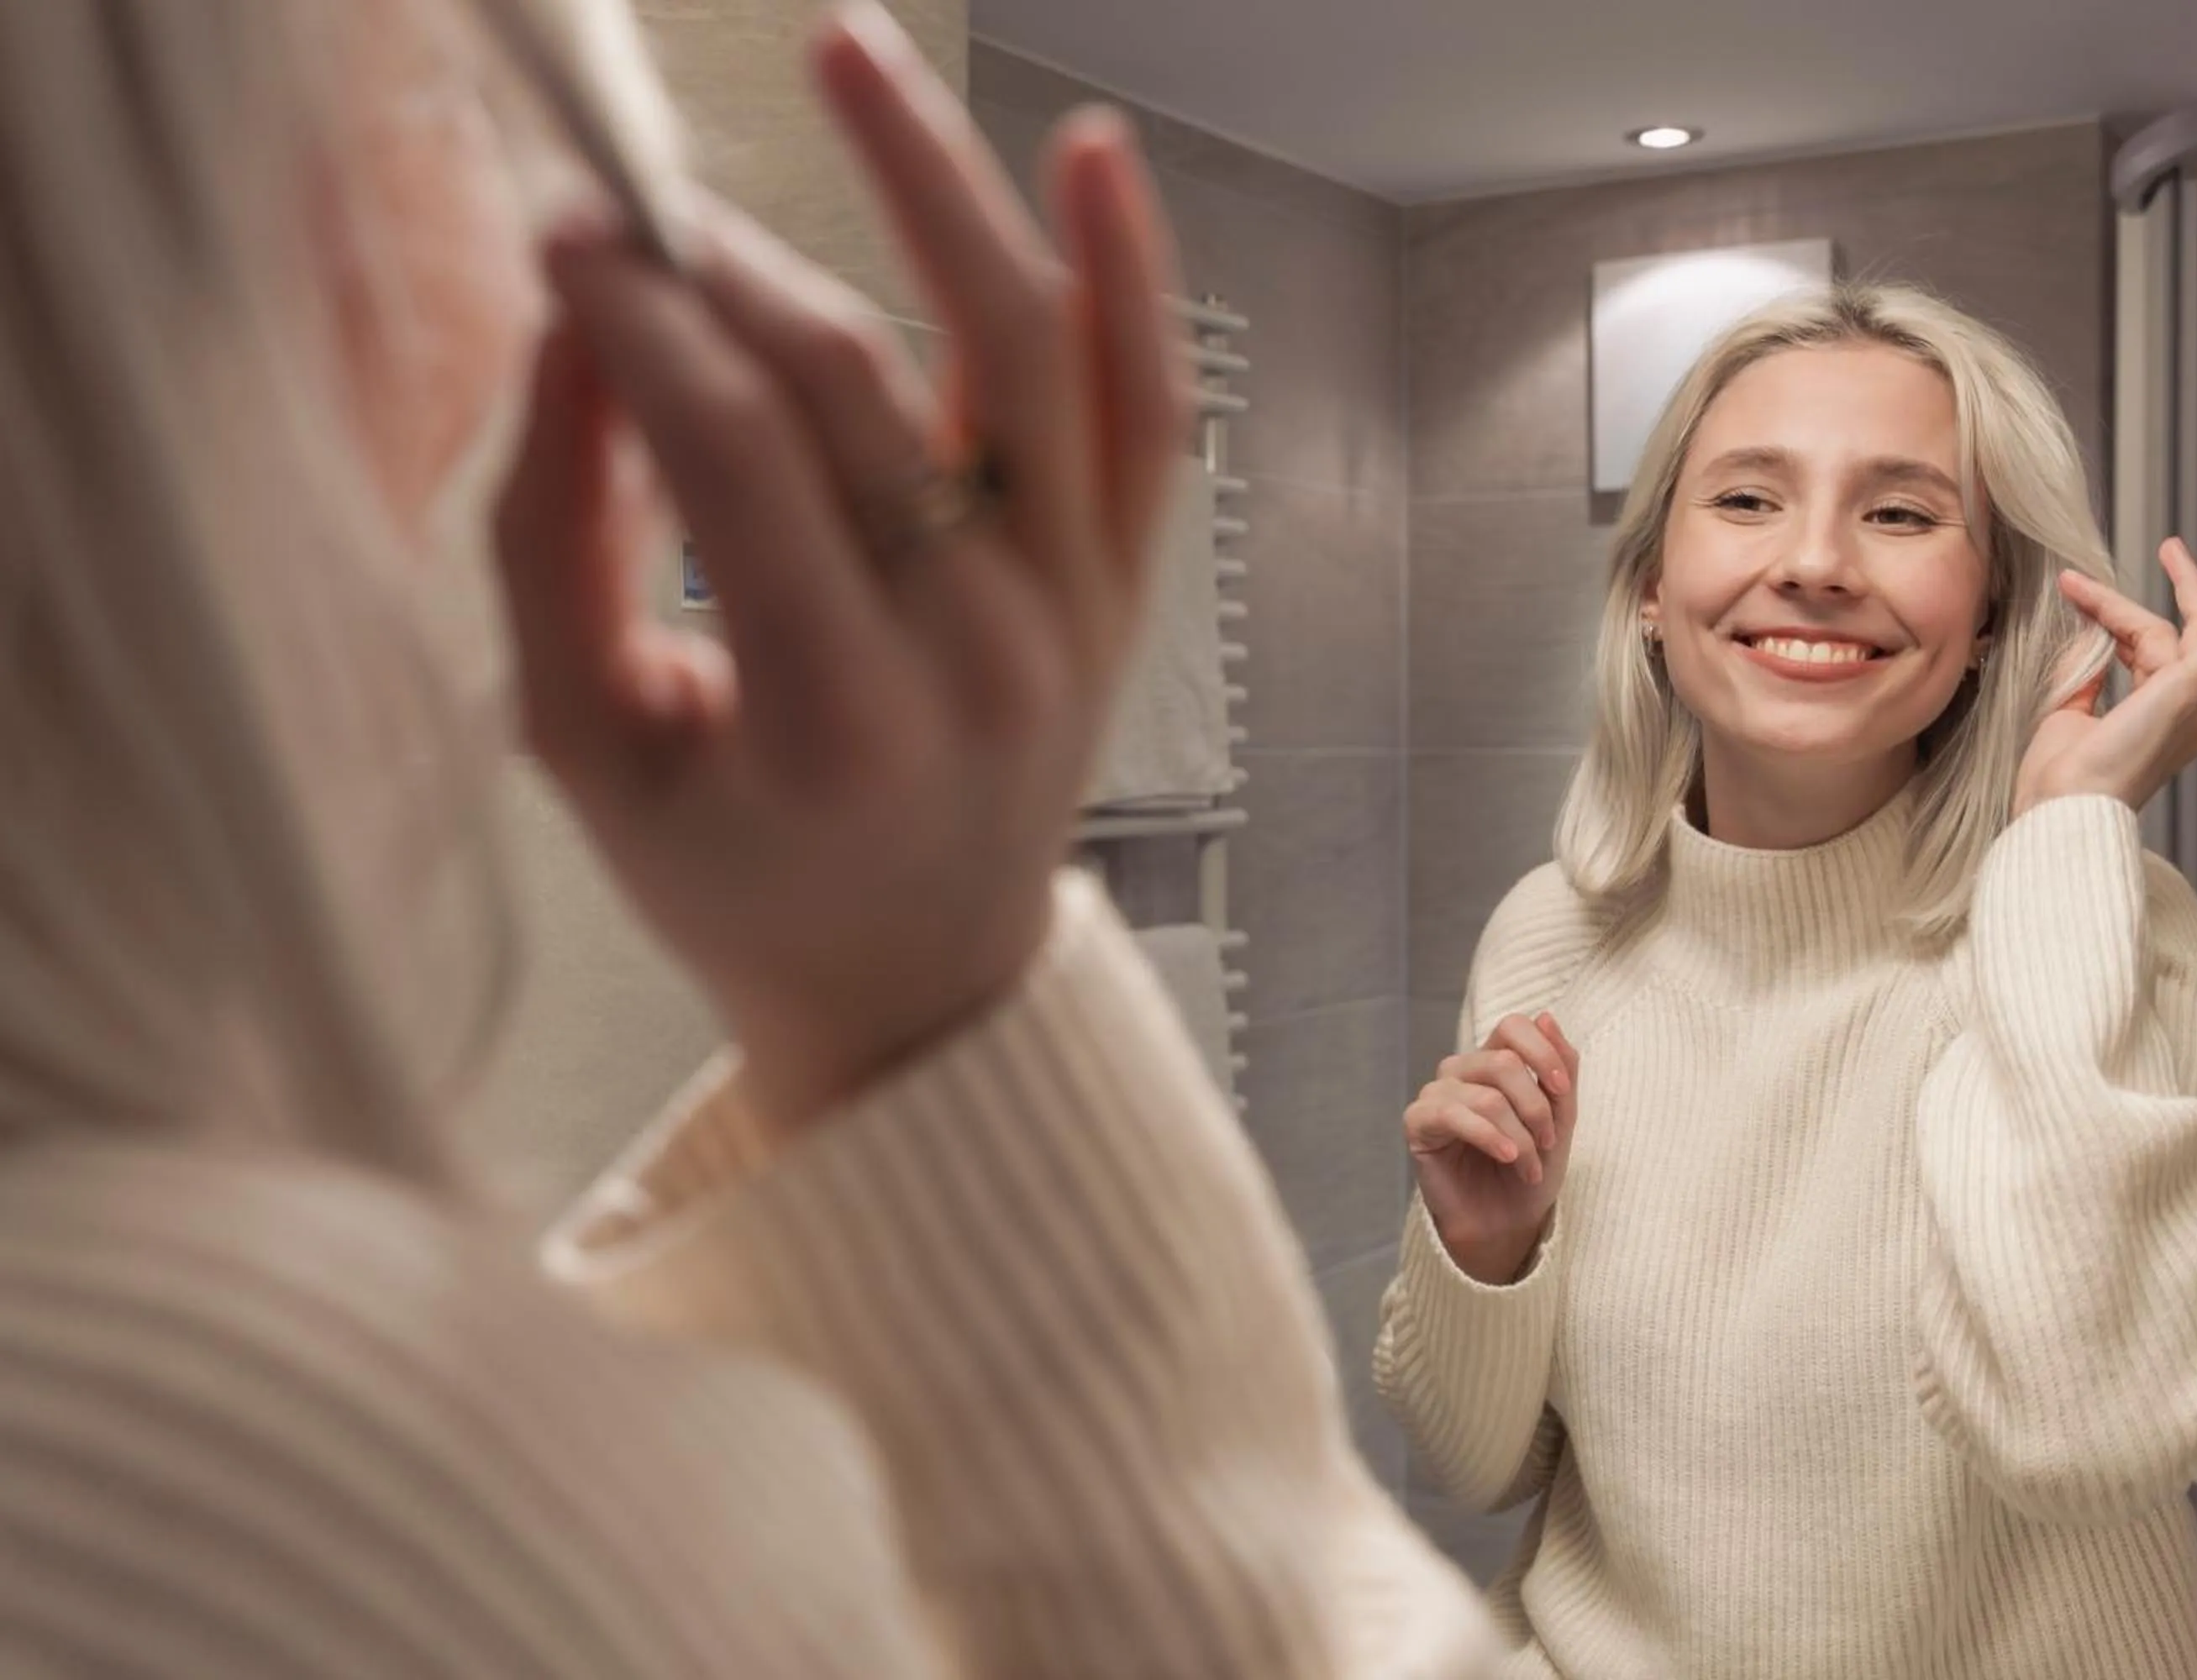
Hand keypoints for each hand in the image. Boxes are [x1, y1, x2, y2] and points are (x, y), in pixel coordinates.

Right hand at [492, 9, 1188, 1134]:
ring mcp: (1078, 611)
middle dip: (727, 267)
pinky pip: (1148, 407)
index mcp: (837, 722)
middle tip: (635, 212)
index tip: (564, 239)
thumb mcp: (587, 747)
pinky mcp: (1125, 582)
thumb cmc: (736, 875)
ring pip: (1025, 351)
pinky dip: (1128, 274)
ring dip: (936, 183)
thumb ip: (551, 541)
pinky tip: (1087, 150)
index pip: (735, 450)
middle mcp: (983, 655)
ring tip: (850, 52)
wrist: (914, 976)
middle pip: (856, 384)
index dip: (638, 316)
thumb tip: (574, 332)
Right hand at [1404, 1013, 1580, 1285]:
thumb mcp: (1561, 1118)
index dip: (1543, 1052)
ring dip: (1520, 1136)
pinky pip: (1454, 1115)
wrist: (1506, 1223)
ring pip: (1487, 1095)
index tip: (1563, 1092)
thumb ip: (1560, 1068)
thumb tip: (1546, 1015)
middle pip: (1503, 1061)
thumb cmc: (1530, 1169)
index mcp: (1495, 1061)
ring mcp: (1437, 1094)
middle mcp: (1462, 1070)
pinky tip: (1507, 1158)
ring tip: (1529, 1167)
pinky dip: (1490, 1137)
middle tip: (1549, 1143)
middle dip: (1536, 1107)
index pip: (1514, 1025)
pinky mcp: (1418, 1122)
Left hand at [2014, 538, 2196, 818]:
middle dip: (2164, 595)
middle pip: (2167, 639)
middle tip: (2168, 547)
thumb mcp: (2067, 714)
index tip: (2076, 592)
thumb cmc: (2061, 778)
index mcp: (2158, 722)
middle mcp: (2186, 714)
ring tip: (2169, 547)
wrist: (2066, 804)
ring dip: (2175, 586)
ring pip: (2181, 631)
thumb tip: (2090, 631)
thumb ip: (2084, 673)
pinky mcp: (2190, 690)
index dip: (2111, 619)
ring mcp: (2193, 703)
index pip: (2143, 655)